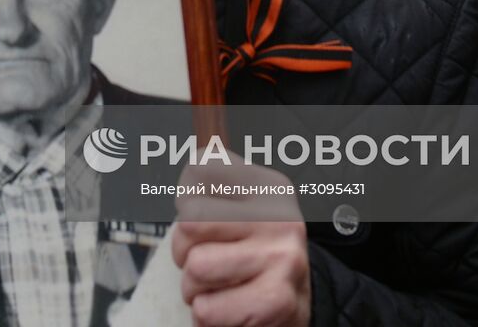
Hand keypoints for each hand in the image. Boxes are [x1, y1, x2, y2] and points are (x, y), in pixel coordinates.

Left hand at [172, 159, 310, 326]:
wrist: (294, 303)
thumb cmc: (254, 250)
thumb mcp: (243, 204)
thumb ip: (213, 178)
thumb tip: (195, 165)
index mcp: (267, 186)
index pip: (199, 170)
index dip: (186, 199)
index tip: (201, 217)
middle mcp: (279, 217)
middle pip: (190, 222)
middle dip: (183, 250)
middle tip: (205, 259)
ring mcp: (281, 258)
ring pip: (196, 268)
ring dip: (194, 287)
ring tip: (217, 285)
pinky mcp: (276, 302)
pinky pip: (206, 309)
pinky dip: (206, 315)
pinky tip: (226, 306)